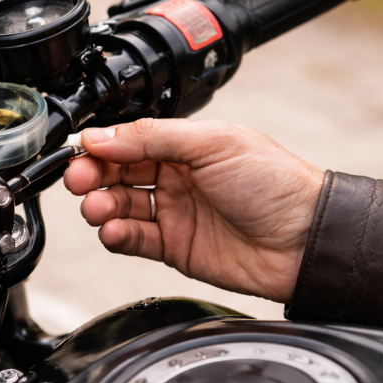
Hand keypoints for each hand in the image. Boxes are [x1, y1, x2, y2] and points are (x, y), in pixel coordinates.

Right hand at [62, 119, 324, 301]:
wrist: (303, 241)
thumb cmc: (275, 184)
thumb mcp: (212, 144)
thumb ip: (153, 137)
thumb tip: (102, 135)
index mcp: (186, 144)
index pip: (130, 141)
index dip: (103, 146)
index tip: (82, 151)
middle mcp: (177, 176)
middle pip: (118, 173)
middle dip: (93, 176)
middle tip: (79, 180)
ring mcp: (175, 212)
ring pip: (120, 206)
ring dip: (101, 206)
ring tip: (97, 208)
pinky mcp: (174, 247)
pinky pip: (134, 239)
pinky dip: (117, 235)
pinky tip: (113, 230)